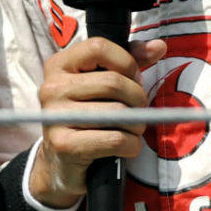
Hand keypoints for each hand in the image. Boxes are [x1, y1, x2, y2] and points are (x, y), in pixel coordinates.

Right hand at [30, 37, 165, 208]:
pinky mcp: (63, 145)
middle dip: (138, 98)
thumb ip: (128, 61)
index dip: (126, 62)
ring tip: (132, 129)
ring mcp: (55, 116)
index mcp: (58, 65)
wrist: (61, 164)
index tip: (133, 78)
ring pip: (118, 112)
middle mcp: (51, 87)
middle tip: (138, 109)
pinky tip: (127, 146)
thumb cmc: (86, 116)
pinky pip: (115, 139)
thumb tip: (159, 46)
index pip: (99, 47)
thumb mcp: (100, 83)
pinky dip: (131, 145)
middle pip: (113, 82)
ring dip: (137, 125)